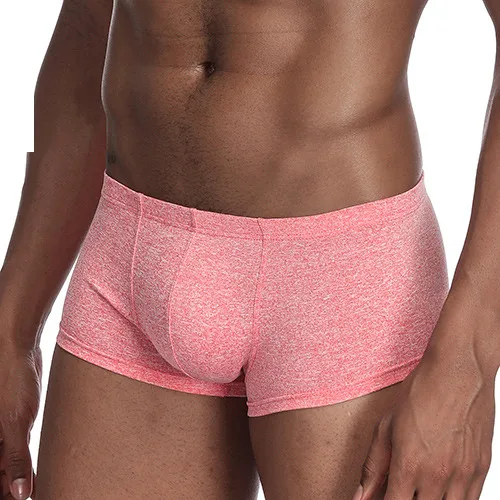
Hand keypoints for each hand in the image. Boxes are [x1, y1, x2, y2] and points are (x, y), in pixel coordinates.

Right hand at [0, 343, 41, 499]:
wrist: (18, 351)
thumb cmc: (12, 380)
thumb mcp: (16, 422)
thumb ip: (16, 458)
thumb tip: (19, 494)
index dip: (5, 495)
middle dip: (11, 489)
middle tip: (28, 498)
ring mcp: (0, 433)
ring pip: (6, 466)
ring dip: (18, 480)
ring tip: (34, 493)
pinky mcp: (14, 425)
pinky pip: (16, 451)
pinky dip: (24, 465)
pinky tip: (35, 478)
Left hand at [354, 342, 494, 498]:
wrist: (458, 372)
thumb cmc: (421, 392)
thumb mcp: (386, 426)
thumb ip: (373, 466)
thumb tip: (361, 496)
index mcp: (409, 465)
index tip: (380, 498)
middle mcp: (438, 476)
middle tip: (398, 488)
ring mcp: (463, 475)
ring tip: (418, 487)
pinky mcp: (481, 469)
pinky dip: (453, 499)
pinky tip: (440, 488)